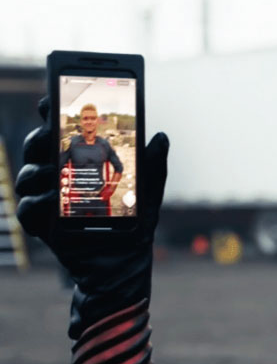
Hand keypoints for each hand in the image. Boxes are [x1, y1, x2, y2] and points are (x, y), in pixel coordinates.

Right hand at [15, 97, 168, 338]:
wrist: (124, 264)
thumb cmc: (136, 225)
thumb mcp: (149, 192)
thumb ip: (153, 164)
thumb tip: (161, 136)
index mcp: (83, 163)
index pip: (62, 131)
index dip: (53, 112)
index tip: (50, 99)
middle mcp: (61, 176)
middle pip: (38, 147)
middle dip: (39, 137)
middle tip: (48, 134)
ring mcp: (49, 199)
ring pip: (28, 174)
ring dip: (36, 169)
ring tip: (52, 171)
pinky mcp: (43, 224)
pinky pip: (27, 209)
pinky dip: (35, 203)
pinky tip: (49, 200)